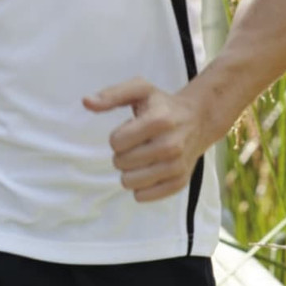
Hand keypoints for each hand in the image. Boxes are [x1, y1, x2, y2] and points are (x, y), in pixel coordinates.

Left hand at [84, 78, 206, 201]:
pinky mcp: (180, 182)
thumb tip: (86, 101)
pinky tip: (148, 171)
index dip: (117, 137)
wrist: (198, 120)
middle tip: (137, 144)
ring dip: (129, 171)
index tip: (130, 130)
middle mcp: (171, 145)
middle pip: (121, 163)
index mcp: (159, 121)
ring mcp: (177, 166)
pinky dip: (140, 187)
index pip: (116, 142)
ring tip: (142, 157)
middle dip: (123, 153)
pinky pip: (143, 196)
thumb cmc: (162, 105)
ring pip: (130, 182)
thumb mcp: (139, 90)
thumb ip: (112, 95)